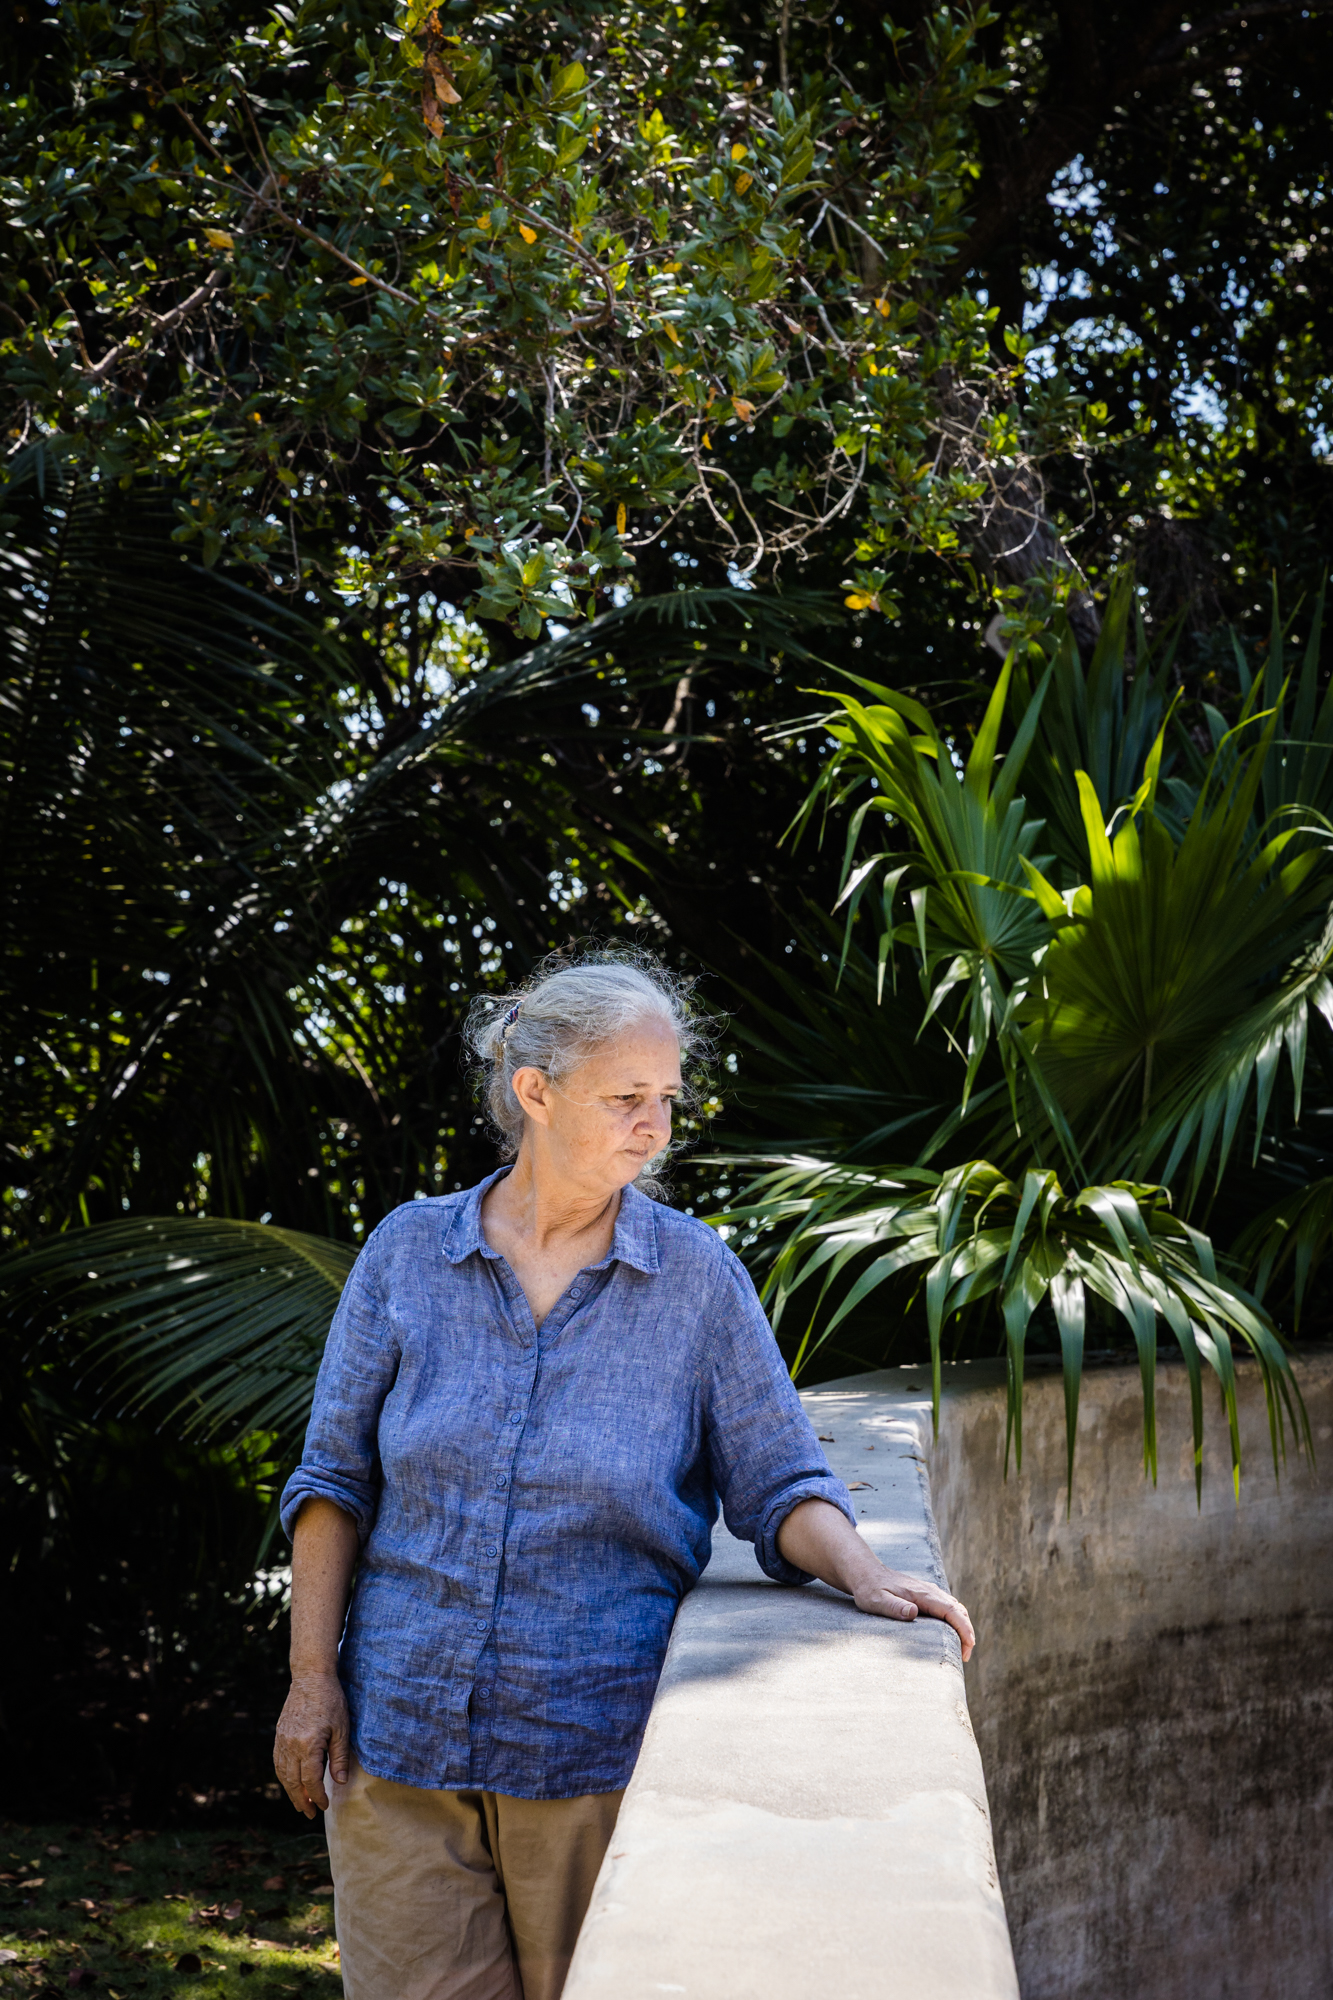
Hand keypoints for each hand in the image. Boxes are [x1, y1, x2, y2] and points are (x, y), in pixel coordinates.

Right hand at [274, 1670, 349, 1816]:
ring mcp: (282, 1740)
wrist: (311, 1677)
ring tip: (300, 1803)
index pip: (310, 1781)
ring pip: (283, 1774)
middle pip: (293, 1782)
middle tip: (310, 1814)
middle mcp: (291, 1745)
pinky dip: (283, 1777)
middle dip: (301, 1801)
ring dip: (290, 1792)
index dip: (318, 1797)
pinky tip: (291, 1783)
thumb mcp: (342, 1729)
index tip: (325, 1806)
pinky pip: (278, 1762)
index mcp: (308, 1745)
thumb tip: (339, 1784)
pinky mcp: (279, 1735)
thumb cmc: (331, 1701)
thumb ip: (339, 1758)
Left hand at [852, 1567, 975, 1662]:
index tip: (969, 1645)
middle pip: (958, 1610)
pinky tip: (951, 1633)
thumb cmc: (870, 1588)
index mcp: (922, 1594)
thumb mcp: (877, 1600)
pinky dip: (956, 1620)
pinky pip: (947, 1607)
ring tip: (962, 1648)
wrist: (866, 1572)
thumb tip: (913, 1612)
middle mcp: (930, 1591)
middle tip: (965, 1656)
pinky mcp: (926, 1595)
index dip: (963, 1628)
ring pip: (955, 1608)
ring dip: (963, 1626)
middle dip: (967, 1632)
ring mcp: (929, 1592)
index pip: (951, 1611)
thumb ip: (894, 1606)